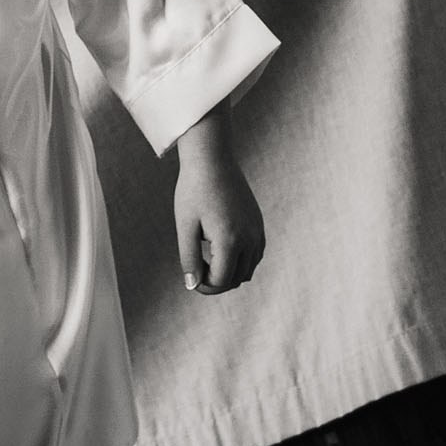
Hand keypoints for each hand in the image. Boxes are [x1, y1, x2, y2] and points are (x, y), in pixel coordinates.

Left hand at [172, 112, 264, 293]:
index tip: (190, 275)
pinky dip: (240, 260)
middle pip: (237, 279)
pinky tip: (220, 248)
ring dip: (229, 272)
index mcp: (230, 241)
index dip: (204, 286)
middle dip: (216, 281)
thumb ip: (189, 258)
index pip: (221, 281)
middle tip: (196, 266)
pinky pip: (255, 254)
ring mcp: (257, 231)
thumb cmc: (193, 191)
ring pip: (248, 269)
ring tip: (207, 257)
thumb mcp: (186, 226)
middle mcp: (250, 239)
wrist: (212, 159)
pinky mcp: (259, 223)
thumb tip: (193, 286)